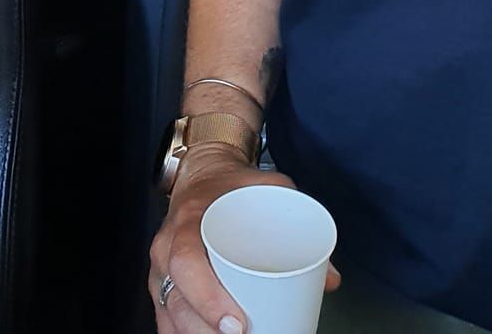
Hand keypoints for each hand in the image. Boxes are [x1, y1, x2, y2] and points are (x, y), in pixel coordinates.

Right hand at [149, 147, 340, 333]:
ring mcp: (160, 268)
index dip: (207, 297)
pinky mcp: (162, 284)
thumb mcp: (269, 189)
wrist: (201, 173)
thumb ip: (300, 223)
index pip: (186, 263)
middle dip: (205, 330)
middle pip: (176, 300)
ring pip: (169, 315)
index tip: (236, 324)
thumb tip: (331, 278)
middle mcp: (166, 247)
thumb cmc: (232, 185)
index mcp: (188, 220)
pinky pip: (165, 319)